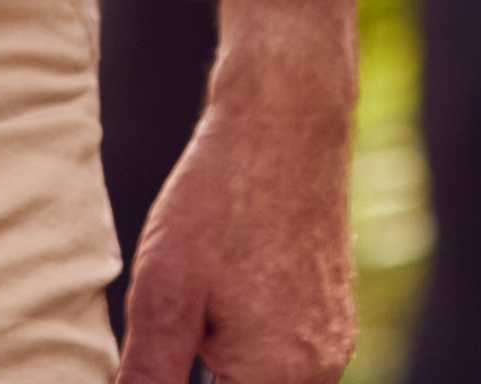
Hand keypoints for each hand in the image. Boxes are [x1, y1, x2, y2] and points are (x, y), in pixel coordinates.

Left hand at [117, 42, 351, 383]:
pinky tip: (217, 303)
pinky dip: (245, 351)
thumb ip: (147, 378)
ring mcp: (332, 345)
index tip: (162, 352)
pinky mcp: (332, 319)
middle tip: (177, 329)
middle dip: (199, 376)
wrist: (286, 121)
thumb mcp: (163, 297)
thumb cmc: (223, 199)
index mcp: (280, 378)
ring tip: (195, 313)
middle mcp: (320, 373)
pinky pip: (284, 361)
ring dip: (220, 369)